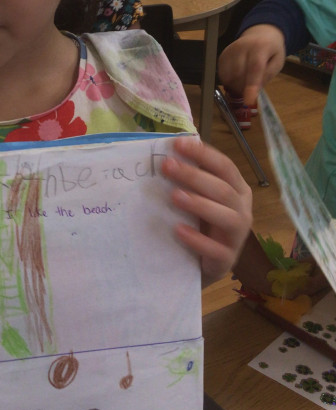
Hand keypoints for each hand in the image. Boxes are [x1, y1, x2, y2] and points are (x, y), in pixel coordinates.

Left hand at [162, 137, 252, 285]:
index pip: (224, 166)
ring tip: (174, 196)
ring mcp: (237, 236)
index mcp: (237, 190)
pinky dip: (197, 240)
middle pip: (223, 189)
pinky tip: (178, 230)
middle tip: (167, 166)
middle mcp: (243, 210)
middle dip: (194, 176)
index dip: (203, 154)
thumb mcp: (198, 199)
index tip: (177, 144)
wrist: (201, 265)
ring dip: (200, 204)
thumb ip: (190, 179)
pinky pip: (216, 250)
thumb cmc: (200, 224)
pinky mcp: (227, 260)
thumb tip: (170, 152)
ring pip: (226, 217)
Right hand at [218, 24, 285, 106]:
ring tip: (245, 83)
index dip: (251, 85)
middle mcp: (242, 46)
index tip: (249, 101)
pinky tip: (237, 79)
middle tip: (251, 91)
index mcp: (260, 47)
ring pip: (228, 76)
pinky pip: (222, 74)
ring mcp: (229, 50)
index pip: (254, 68)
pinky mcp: (222, 55)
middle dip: (244, 88)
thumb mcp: (277, 63)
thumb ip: (266, 76)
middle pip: (238, 74)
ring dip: (235, 86)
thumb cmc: (271, 50)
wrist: (260, 33)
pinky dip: (228, 82)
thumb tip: (253, 92)